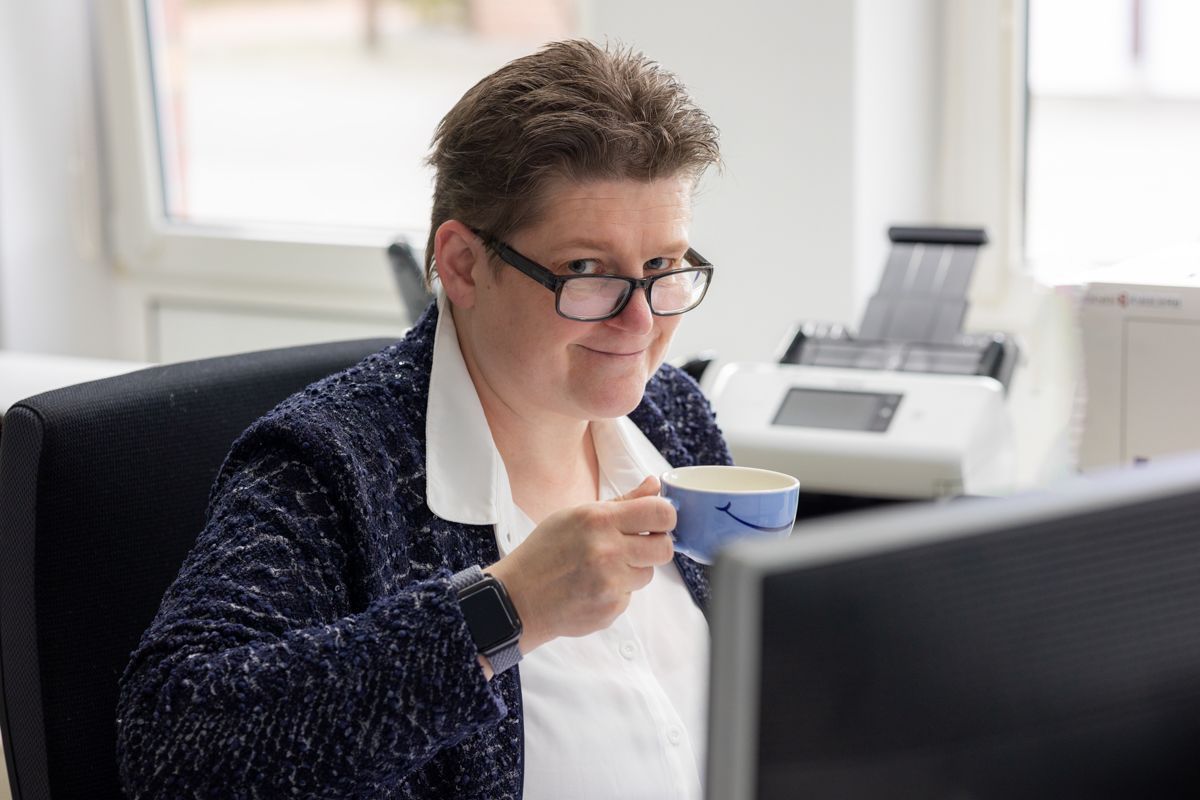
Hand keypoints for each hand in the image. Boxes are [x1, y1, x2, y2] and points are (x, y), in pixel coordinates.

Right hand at [486, 476, 675, 653]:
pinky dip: (617, 592)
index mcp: (599, 520)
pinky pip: (630, 596)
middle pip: (665, 548)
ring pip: (648, 573)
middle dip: (656, 546)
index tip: (657, 521)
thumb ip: (622, 502)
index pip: (660, 513)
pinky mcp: (611, 608)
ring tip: (603, 568)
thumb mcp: (577, 515)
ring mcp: (610, 583)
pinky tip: (592, 587)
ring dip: (633, 570)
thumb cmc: (545, 552)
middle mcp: (607, 551)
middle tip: (636, 546)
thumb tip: (655, 485)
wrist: (518, 598)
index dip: (666, 516)